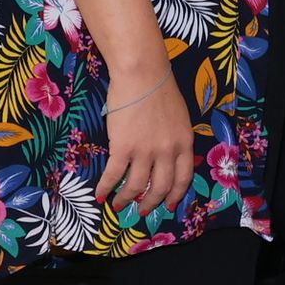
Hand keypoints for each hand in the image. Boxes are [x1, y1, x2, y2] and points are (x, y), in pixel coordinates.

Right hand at [99, 60, 193, 217]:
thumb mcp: (179, 116)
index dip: (176, 195)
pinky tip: (100, 195)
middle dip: (151, 203)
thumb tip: (167, 153)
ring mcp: (145, 151)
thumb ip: (175, 137)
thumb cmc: (159, 88)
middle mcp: (167, 151)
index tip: (169, 205)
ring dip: (126, 199)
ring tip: (118, 205)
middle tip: (142, 211)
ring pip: (137, 186)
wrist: (142, 74)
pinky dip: (106, 188)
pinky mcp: (123, 148)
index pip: (184, 177)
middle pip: (162, 187)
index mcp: (184, 142)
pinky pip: (114, 175)